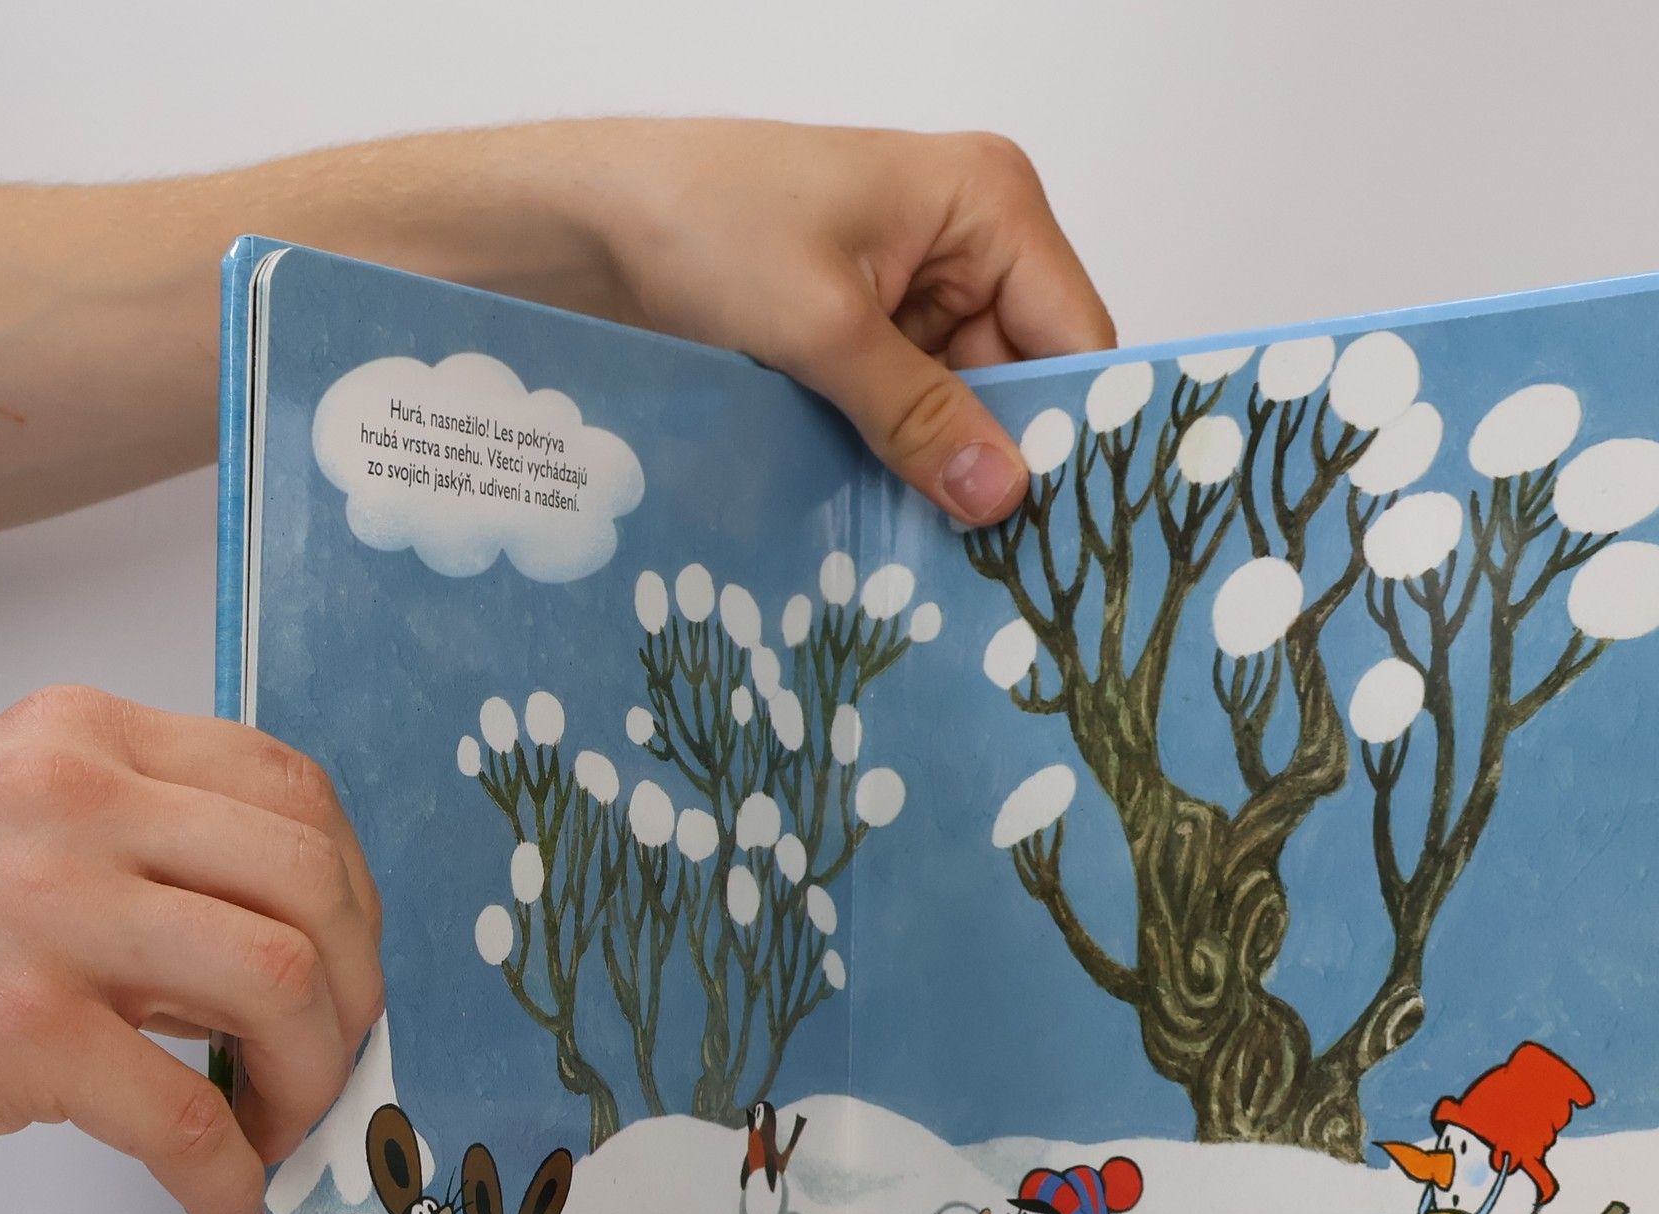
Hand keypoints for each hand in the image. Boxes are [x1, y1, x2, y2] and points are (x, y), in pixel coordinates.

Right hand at [0, 686, 382, 1213]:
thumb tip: (323, 959)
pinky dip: (230, 1176)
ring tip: (281, 1124)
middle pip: (310, 884)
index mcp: (87, 739)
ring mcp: (45, 911)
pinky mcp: (22, 1025)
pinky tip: (230, 1204)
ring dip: (311, 1077)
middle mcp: (70, 802)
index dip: (354, 894)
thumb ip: (167, 854)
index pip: (293, 791)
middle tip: (331, 1056)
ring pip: (279, 981)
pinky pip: (188, 1115)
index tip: (351, 961)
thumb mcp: (47, 834)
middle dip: (354, 990)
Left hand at [550, 121, 1116, 522]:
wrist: (582, 229)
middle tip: (998, 565)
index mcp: (988, 204)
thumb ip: (919, 416)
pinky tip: (895, 527)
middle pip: (1026, 385)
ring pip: (969, 417)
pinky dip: (904, 472)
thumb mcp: (824, 326)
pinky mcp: (869, 348)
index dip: (1074, 431)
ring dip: (947, 479)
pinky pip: (915, 424)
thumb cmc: (698, 219)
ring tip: (941, 558)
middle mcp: (969, 249)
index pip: (1076, 335)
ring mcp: (918, 303)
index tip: (1065, 528)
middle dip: (1004, 466)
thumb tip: (1002, 497)